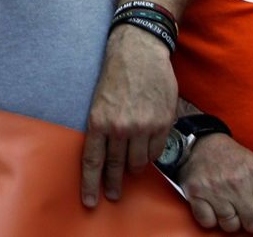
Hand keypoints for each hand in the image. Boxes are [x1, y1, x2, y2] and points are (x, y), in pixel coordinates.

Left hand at [80, 25, 176, 207]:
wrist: (139, 52)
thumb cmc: (114, 74)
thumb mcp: (98, 100)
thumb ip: (101, 127)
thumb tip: (103, 152)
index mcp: (98, 120)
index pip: (92, 160)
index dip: (91, 183)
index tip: (90, 200)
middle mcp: (120, 127)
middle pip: (115, 166)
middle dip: (112, 184)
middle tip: (112, 195)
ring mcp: (143, 126)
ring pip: (138, 161)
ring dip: (133, 168)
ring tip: (130, 170)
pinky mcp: (162, 123)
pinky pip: (156, 150)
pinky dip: (150, 155)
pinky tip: (145, 154)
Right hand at [177, 134, 252, 232]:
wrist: (201, 142)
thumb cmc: (232, 158)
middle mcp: (237, 183)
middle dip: (250, 219)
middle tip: (243, 208)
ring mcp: (215, 189)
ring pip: (231, 226)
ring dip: (229, 219)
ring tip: (226, 205)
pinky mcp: (195, 193)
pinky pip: (208, 222)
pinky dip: (209, 218)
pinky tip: (212, 206)